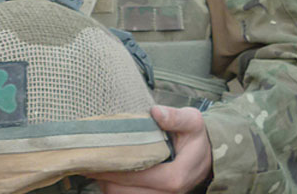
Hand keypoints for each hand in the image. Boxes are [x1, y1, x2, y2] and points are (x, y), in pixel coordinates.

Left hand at [86, 105, 211, 193]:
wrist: (208, 153)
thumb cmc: (196, 136)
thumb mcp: (192, 121)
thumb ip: (175, 117)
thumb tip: (156, 112)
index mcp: (174, 177)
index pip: (136, 176)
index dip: (113, 168)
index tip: (94, 156)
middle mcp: (168, 193)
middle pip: (125, 192)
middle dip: (105, 178)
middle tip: (88, 160)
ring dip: (108, 184)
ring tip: (94, 167)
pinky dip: (117, 188)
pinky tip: (107, 174)